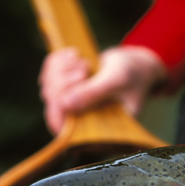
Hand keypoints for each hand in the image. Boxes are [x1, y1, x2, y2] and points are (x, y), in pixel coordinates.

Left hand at [39, 45, 166, 133]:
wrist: (137, 65)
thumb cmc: (134, 75)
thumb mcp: (117, 81)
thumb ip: (94, 93)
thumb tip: (66, 104)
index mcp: (97, 131)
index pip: (65, 131)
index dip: (60, 107)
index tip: (78, 81)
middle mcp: (81, 122)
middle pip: (53, 106)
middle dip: (64, 81)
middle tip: (85, 67)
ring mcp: (71, 105)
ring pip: (48, 89)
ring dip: (61, 69)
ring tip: (84, 62)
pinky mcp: (65, 88)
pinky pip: (47, 75)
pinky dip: (56, 61)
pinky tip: (74, 54)